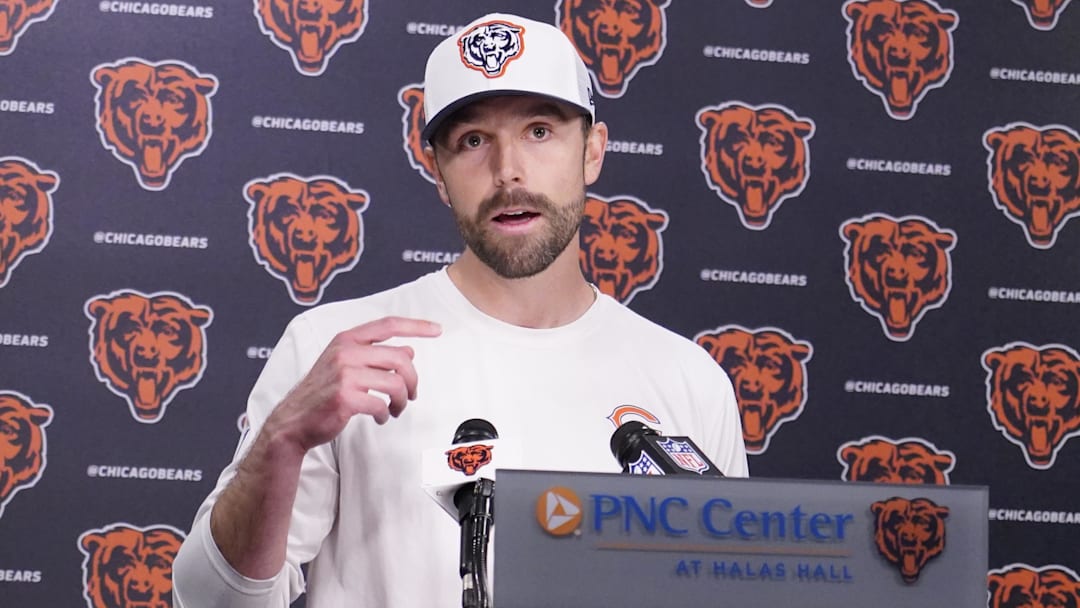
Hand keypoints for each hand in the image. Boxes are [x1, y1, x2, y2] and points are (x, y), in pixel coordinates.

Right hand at [265, 316, 441, 452]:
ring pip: (395, 383)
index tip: (437, 330)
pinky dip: (385, 414)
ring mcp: (344, 374)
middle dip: (412, 380)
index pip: (388, 325)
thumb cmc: (321, 393)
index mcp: (346, 340)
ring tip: (394, 409)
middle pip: (400, 358)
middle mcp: (345, 352)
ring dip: (401, 401)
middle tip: (410, 395)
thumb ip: (374, 355)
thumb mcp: (345, 365)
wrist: (293, 421)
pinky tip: (379, 417)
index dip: (416, 326)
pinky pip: (381, 404)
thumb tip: (408, 351)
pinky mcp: (345, 398)